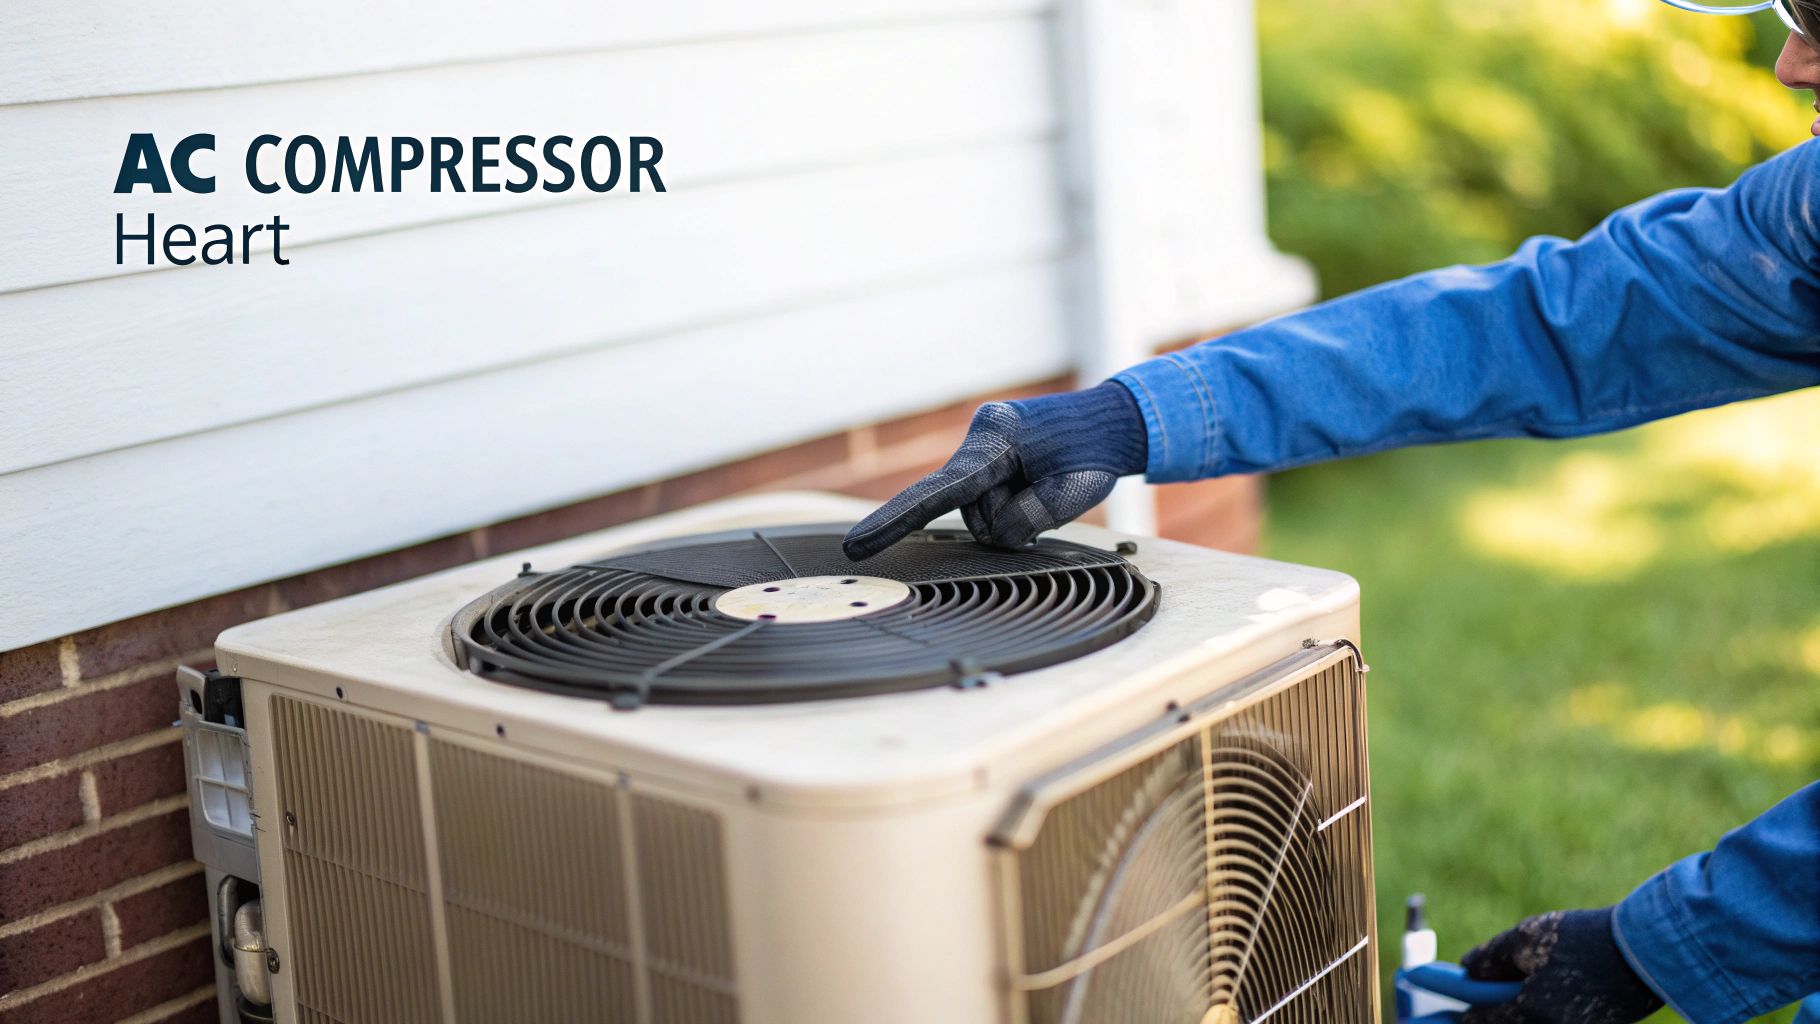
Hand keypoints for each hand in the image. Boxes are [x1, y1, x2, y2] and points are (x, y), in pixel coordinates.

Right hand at [841, 381, 1147, 558]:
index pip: (939, 490)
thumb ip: (1028, 519)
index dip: (895, 522)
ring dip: (1012, 512)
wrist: (1114, 421)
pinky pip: (987, 496)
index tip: (857, 546)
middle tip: (1050, 494)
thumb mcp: (1072, 493)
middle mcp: (981, 435)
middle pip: (971, 509)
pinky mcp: (989, 454)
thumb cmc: (1096, 453)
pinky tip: (1036, 485)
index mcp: (995, 438)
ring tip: (1046, 487)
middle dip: (1007, 518)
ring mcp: (982, 443)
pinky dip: (1010, 503)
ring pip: (980, 510)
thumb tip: (996, 534)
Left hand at [1461, 908, 1664, 1023]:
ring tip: (1519, 993)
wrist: (1649, 951)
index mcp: (1532, 1011)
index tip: (1451, 1011)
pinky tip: (1544, 996)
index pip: (1481, 1023)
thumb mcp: (1527, 937)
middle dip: (1493, 1018)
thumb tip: (1466, 969)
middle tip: (1478, 1006)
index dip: (1464, 1015)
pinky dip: (1543, 1015)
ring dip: (1518, 1016)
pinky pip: (1558, 1023)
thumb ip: (1490, 956)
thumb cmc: (1586, 939)